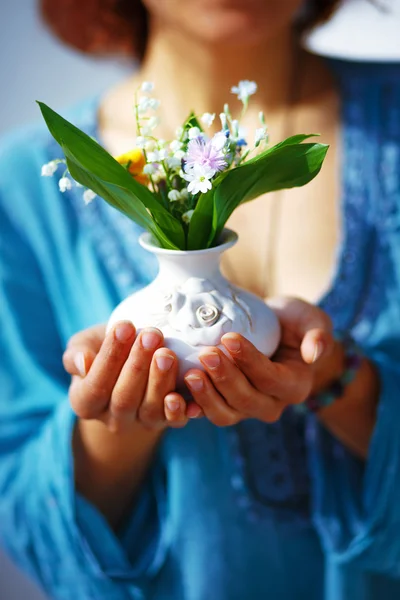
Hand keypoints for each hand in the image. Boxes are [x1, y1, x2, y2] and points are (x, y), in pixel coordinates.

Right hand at [63, 321, 202, 432]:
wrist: (129, 362)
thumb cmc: (103, 349)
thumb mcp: (85, 346)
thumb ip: (76, 354)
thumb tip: (83, 362)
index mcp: (86, 402)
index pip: (95, 385)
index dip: (110, 356)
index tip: (125, 325)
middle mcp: (112, 419)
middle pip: (124, 398)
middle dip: (138, 364)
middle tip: (152, 335)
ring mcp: (140, 423)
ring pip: (151, 410)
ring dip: (161, 380)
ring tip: (167, 353)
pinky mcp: (166, 423)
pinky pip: (174, 422)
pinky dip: (182, 409)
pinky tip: (188, 387)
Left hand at [181, 298, 336, 425]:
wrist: (272, 331)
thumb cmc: (292, 323)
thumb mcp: (310, 320)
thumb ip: (318, 333)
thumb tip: (314, 352)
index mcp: (293, 387)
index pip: (271, 379)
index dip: (250, 362)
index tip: (230, 337)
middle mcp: (270, 404)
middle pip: (245, 400)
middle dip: (225, 378)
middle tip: (206, 353)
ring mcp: (244, 408)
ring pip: (225, 413)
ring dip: (206, 396)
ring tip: (190, 373)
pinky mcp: (222, 405)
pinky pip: (206, 412)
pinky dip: (191, 406)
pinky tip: (175, 393)